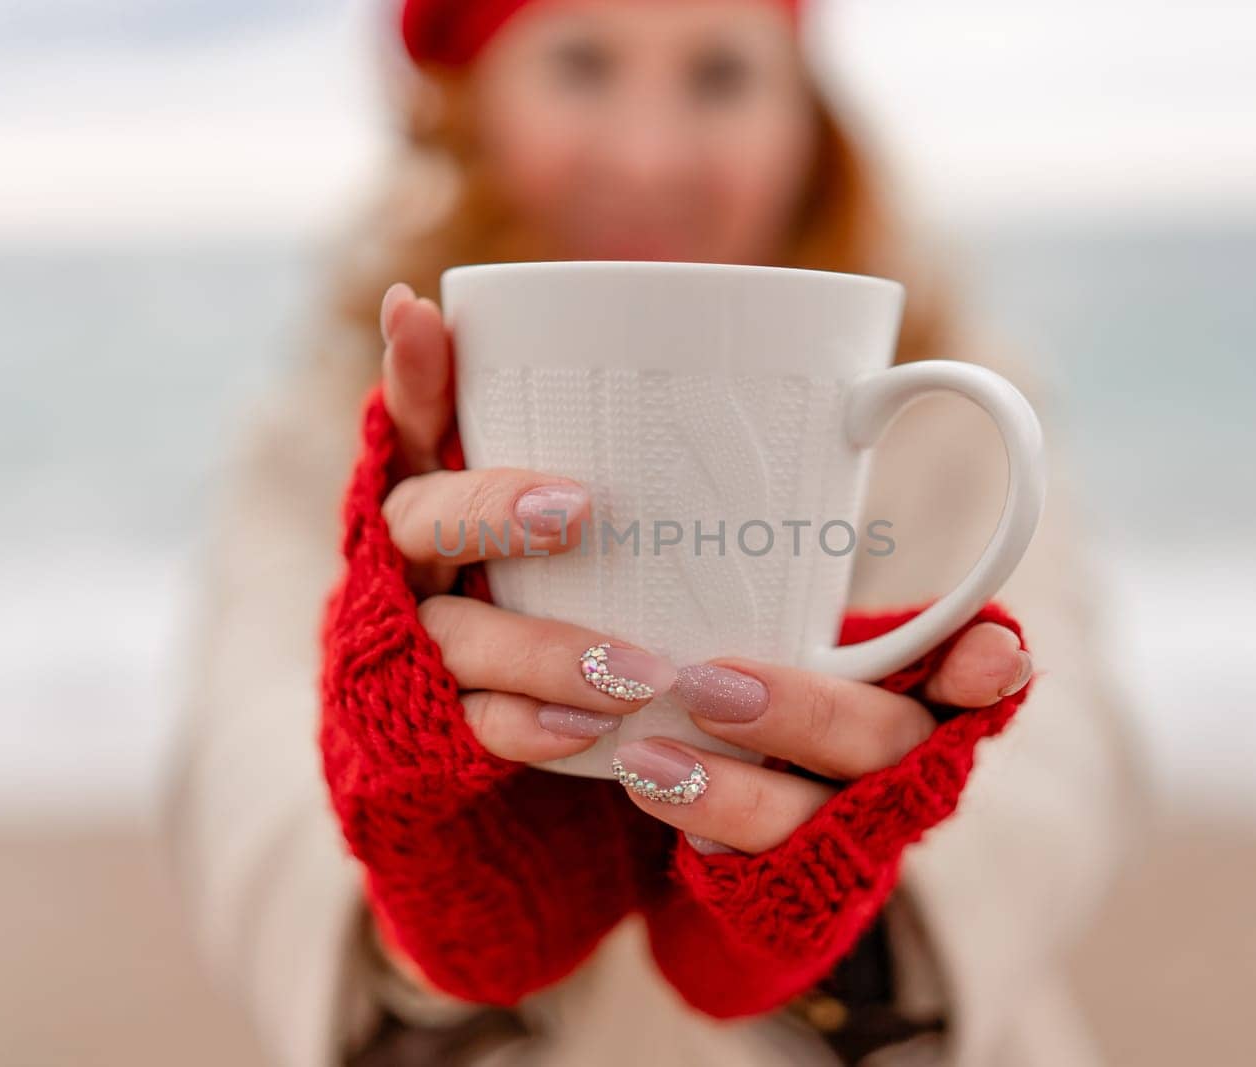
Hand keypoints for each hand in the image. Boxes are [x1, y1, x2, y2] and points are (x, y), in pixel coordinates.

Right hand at [321, 284, 671, 1007]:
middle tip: (580, 510)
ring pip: (456, 634)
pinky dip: (533, 726)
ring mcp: (422, 640)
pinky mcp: (440, 722)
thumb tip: (845, 405)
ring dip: (540, 648)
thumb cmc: (595, 583)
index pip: (418, 415)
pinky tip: (593, 731)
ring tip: (634, 668)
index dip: (410, 368)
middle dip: (487, 506)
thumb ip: (657, 464)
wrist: (543, 719)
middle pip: (420, 516)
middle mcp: (420, 555)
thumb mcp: (610, 519)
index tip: (420, 311)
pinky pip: (476, 724)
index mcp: (451, 483)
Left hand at [609, 621, 1031, 852]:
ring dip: (729, 790)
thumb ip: (783, 592)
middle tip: (708, 685)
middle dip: (804, 713)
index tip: (989, 659)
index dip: (988, 668)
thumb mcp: (792, 630)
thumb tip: (696, 506)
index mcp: (920, 690)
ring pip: (811, 819)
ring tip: (645, 759)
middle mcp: (905, 765)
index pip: (973, 672)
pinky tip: (655, 799)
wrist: (748, 815)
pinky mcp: (802, 886)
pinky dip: (707, 835)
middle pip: (885, 743)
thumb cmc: (776, 680)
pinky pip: (760, 869)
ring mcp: (856, 832)